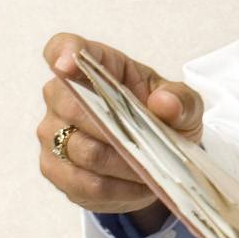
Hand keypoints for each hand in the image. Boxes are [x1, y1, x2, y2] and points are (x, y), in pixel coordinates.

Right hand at [39, 33, 203, 220]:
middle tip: (151, 145)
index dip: (64, 53)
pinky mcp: (56, 170)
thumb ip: (181, 100)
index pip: (64, 48)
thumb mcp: (185, 106)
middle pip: (73, 107)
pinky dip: (120, 189)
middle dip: (117, 129)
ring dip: (124, 164)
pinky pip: (86, 183)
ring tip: (153, 169)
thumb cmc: (165, 118)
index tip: (70, 63)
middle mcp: (61, 96)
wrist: (159, 157)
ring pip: (83, 150)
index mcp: (96, 66)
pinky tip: (140, 186)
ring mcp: (53, 133)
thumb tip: (164, 104)